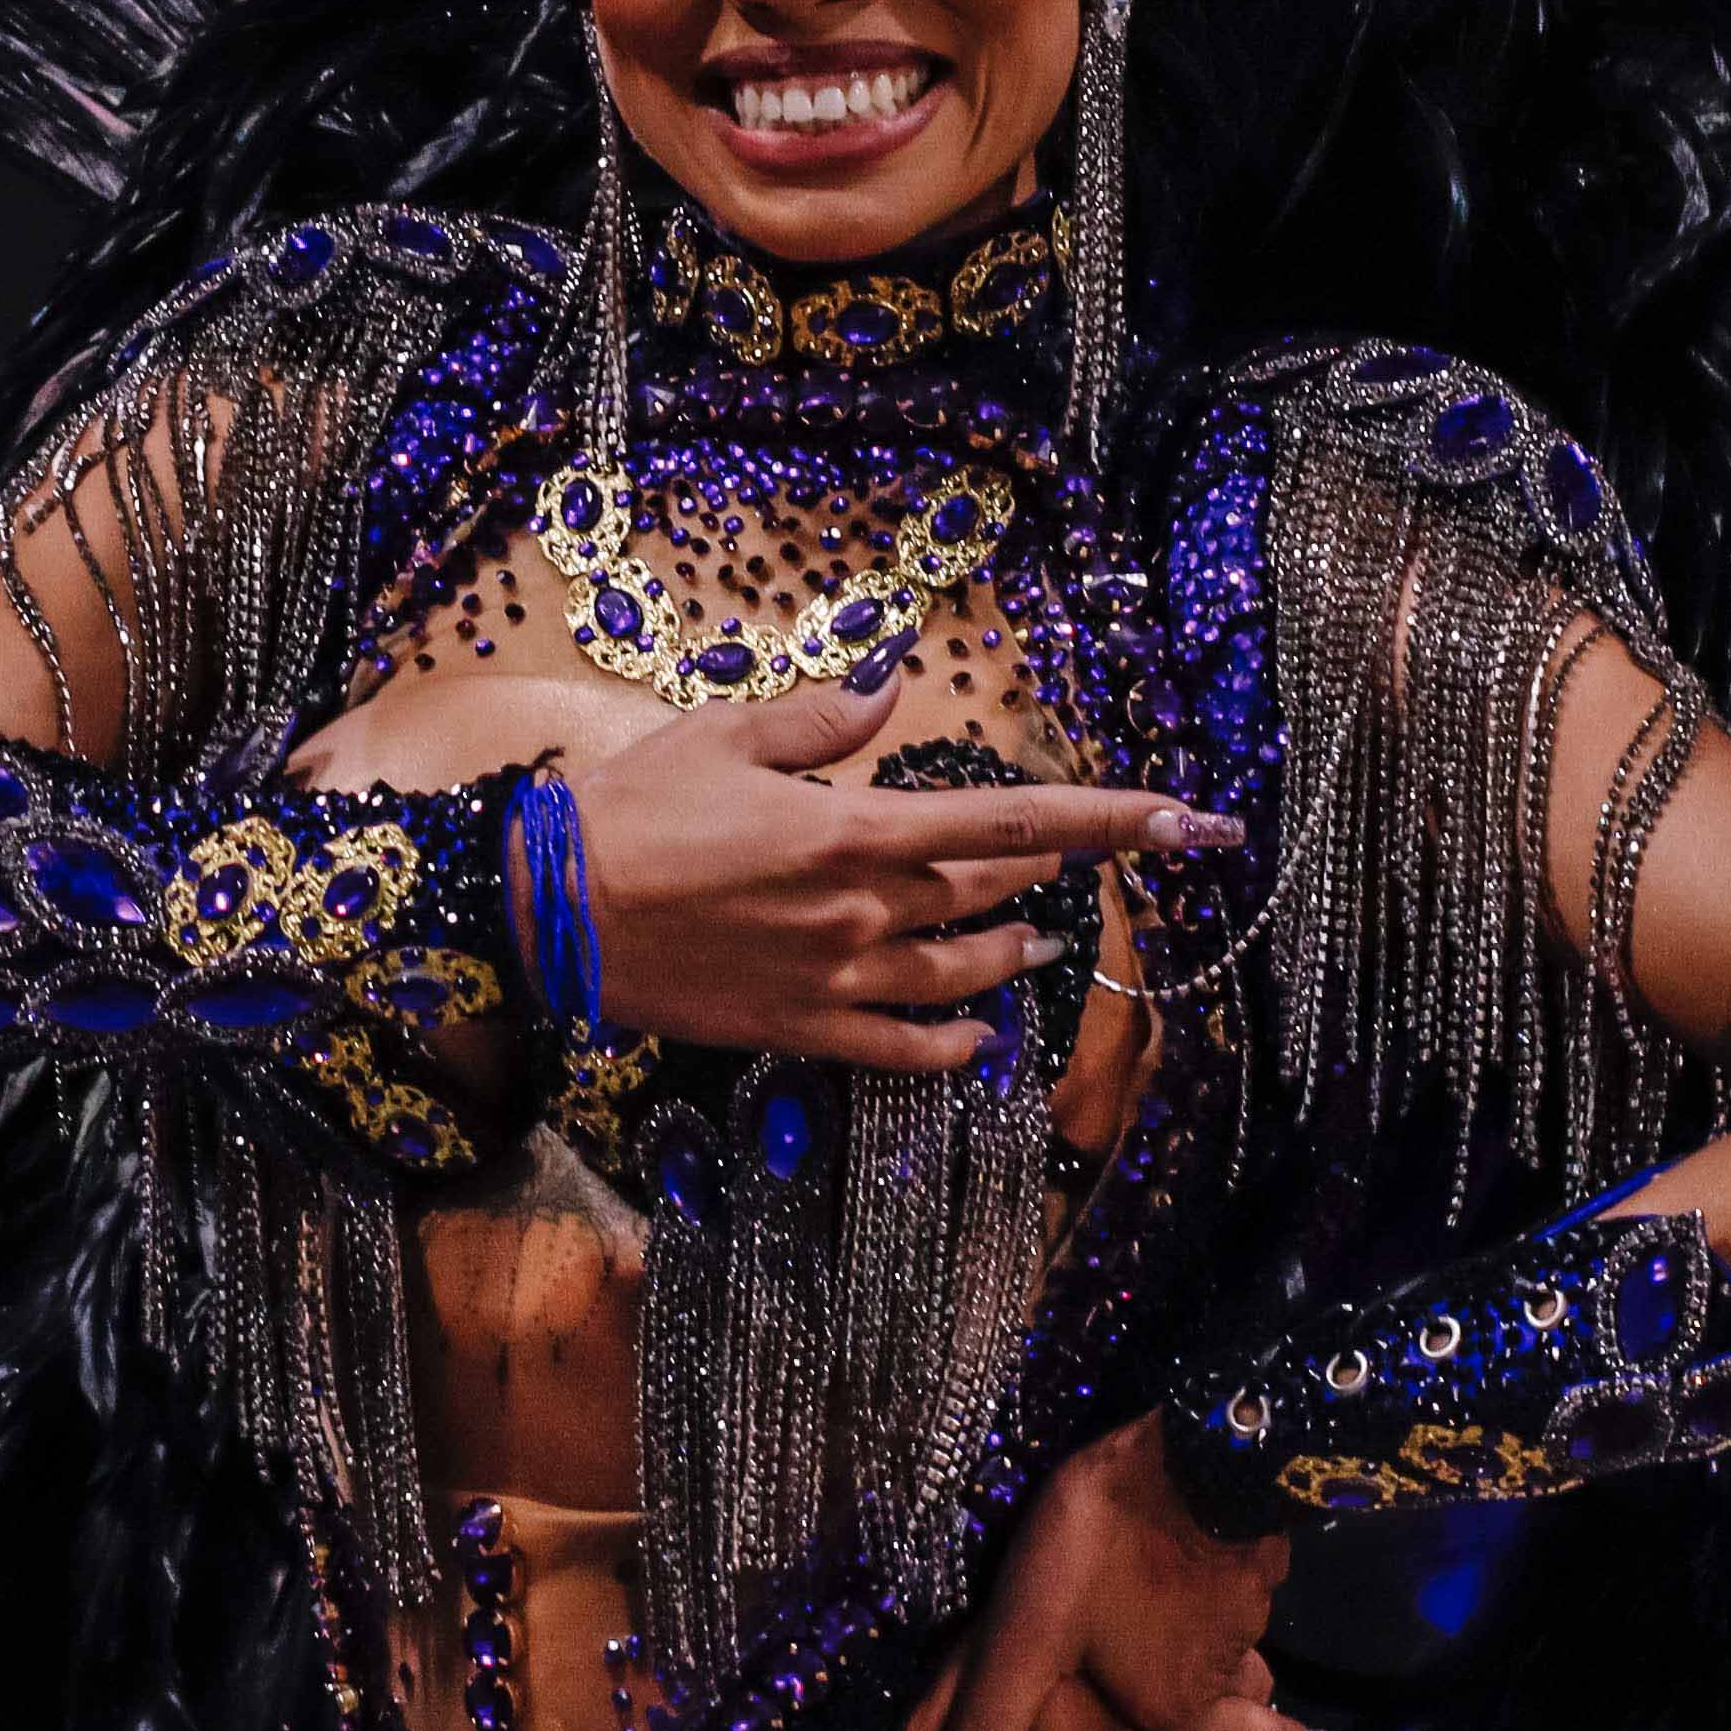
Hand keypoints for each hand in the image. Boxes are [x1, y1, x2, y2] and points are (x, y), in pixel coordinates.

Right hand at [564, 667, 1239, 1072]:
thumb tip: (895, 685)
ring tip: (1040, 948)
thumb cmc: (632, 810)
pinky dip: (953, 1042)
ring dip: (1013, 959)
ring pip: (962, 975)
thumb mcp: (725, 736)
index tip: (1181, 817)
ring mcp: (836, 979)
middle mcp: (864, 912)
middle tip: (1080, 869)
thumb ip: (821, 718)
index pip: (1012, 823)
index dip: (1105, 818)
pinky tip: (979, 1037)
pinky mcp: (800, 1028)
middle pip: (990, 897)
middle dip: (1048, 882)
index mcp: (855, 831)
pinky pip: (902, 1045)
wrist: (549, 909)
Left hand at [910, 1412, 1318, 1730]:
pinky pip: (1245, 1569)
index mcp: (1185, 1700)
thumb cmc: (1099, 1558)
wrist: (1180, 1447)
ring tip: (1198, 1626)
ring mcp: (1249, 1588)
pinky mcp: (1251, 1527)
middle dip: (1247, 1699)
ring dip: (1228, 1633)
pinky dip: (1227, 1575)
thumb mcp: (1024, 1648)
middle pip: (1252, 1687)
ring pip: (1247, 1627)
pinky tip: (1197, 1553)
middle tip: (1235, 1702)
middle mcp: (1232, 1655)